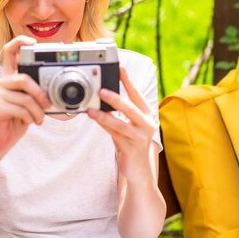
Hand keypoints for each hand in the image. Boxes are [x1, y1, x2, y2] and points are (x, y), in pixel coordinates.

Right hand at [0, 36, 51, 159]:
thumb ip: (36, 92)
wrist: (0, 141)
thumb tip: (54, 89)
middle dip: (40, 94)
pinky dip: (31, 118)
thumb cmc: (16, 121)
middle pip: (24, 78)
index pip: (10, 52)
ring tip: (38, 119)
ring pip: (26, 97)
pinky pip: (22, 109)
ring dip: (37, 111)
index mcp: (8, 78)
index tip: (33, 42)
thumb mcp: (29, 104)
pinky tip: (29, 122)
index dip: (20, 42)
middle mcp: (0, 82)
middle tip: (47, 106)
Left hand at [87, 66, 156, 183]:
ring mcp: (140, 137)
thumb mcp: (127, 125)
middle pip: (131, 108)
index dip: (128, 81)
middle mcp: (147, 124)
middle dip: (115, 98)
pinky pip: (115, 135)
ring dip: (104, 116)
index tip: (120, 67)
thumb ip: (119, 112)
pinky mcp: (131, 148)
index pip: (137, 94)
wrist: (138, 170)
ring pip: (121, 124)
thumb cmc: (131, 143)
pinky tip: (95, 120)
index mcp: (147, 114)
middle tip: (101, 90)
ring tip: (91, 110)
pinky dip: (104, 126)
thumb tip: (103, 96)